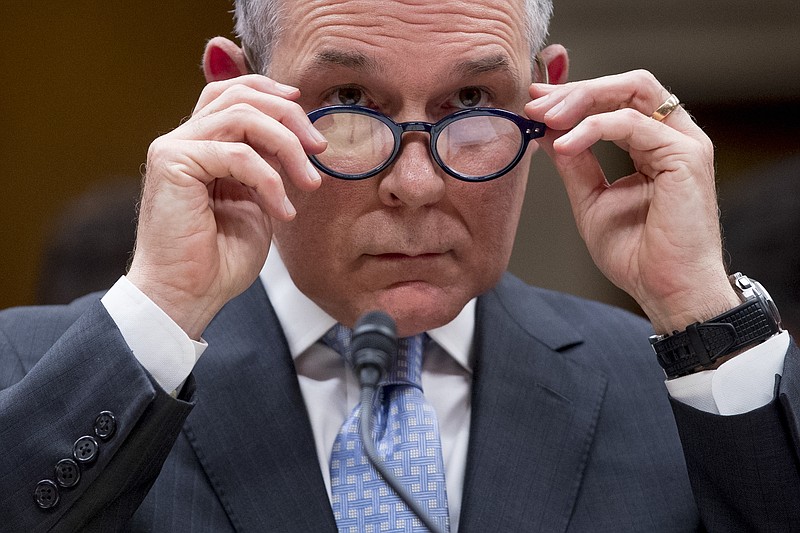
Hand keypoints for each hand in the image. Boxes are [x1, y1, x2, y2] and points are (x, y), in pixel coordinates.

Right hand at [127, 75, 325, 337]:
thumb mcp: (256, 203)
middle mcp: (183, 139)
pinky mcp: (172, 163)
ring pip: (242, 116)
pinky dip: (269, 180)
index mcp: (201, 145)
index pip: (233, 94)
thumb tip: (297, 140)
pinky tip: (283, 211)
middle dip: (290, 117)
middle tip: (319, 150)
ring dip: (287, 146)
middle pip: (240, 95)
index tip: (308, 121)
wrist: (185, 297)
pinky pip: (236, 153)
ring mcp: (174, 148)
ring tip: (309, 182)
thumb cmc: (218, 260)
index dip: (272, 94)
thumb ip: (267, 167)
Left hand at [525, 70, 738, 332]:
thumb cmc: (637, 254)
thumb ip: (575, 163)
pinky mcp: (686, 157)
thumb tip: (549, 131)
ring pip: (633, 91)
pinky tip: (565, 144)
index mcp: (654, 144)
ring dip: (582, 100)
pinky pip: (633, 124)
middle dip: (576, 90)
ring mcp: (684, 143)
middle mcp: (674, 137)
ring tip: (546, 118)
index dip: (575, 94)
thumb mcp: (591, 200)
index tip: (536, 101)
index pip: (617, 100)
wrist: (665, 290)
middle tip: (536, 104)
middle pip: (626, 86)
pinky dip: (594, 128)